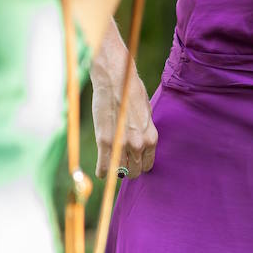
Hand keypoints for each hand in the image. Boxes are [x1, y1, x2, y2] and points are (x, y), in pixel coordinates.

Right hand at [91, 53, 157, 178]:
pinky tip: (101, 171)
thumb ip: (144, 132)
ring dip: (116, 171)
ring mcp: (121, 145)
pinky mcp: (104, 142)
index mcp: (151, 137)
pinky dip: (102, 172)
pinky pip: (104, 168)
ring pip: (119, 172)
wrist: (116, 80)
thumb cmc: (132, 92)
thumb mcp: (146, 113)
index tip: (134, 162)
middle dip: (129, 170)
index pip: (148, 165)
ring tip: (112, 167)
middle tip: (122, 165)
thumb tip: (140, 145)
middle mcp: (138, 144)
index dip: (140, 164)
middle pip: (135, 172)